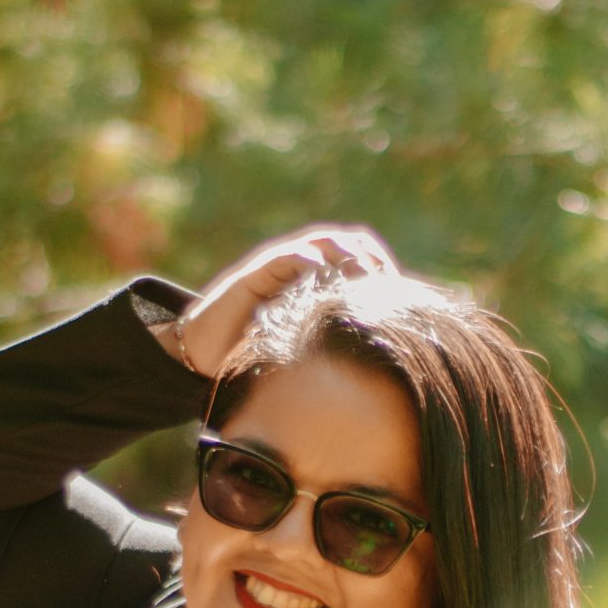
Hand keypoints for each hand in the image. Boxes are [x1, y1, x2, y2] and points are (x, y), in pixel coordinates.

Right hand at [168, 222, 398, 385]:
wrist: (204, 353)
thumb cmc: (257, 356)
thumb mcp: (307, 352)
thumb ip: (337, 347)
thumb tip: (384, 364)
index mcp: (321, 283)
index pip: (364, 260)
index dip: (385, 272)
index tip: (404, 295)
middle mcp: (303, 268)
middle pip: (352, 244)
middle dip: (374, 261)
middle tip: (389, 285)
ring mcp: (280, 267)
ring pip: (324, 244)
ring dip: (348, 255)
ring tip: (365, 276)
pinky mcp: (256, 274)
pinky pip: (287, 258)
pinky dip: (308, 262)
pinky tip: (324, 275)